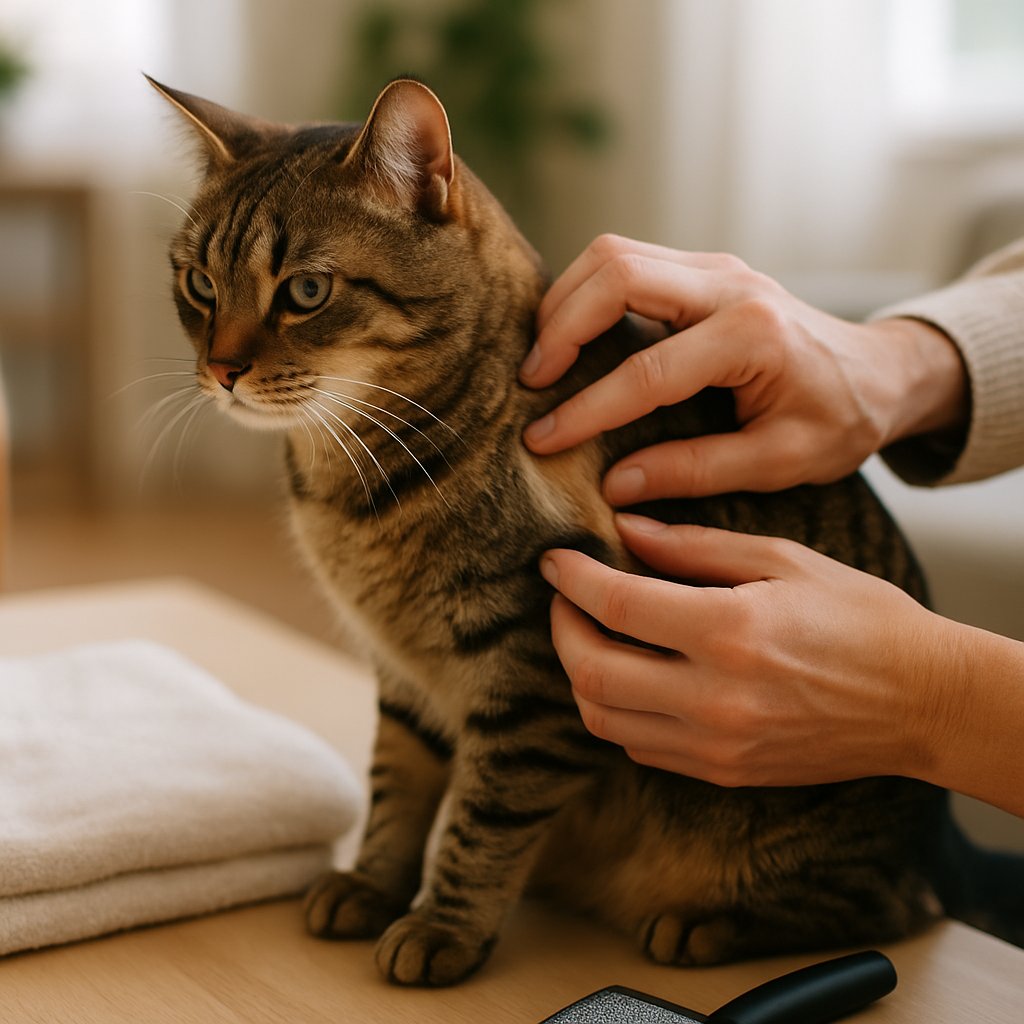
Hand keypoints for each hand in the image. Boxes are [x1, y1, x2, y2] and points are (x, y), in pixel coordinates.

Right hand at [521, 235, 966, 498]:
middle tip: (531, 381)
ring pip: (613, 254)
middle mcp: (729, 285)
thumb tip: (615, 486)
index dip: (587, 409)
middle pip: (616, 272)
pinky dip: (586, 294)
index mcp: (752, 336)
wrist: (880, 371)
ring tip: (542, 359)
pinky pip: (626, 261)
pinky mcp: (702, 270)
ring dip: (566, 301)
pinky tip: (571, 334)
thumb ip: (695, 472)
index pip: (647, 369)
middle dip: (560, 325)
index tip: (543, 440)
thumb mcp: (780, 462)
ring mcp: (714, 268)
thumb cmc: (840, 420)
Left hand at [541, 514, 953, 788]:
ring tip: (589, 635)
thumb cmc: (859, 618)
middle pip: (592, 672)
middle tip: (564, 597)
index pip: (616, 605)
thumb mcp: (781, 560)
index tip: (554, 559)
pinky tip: (629, 676)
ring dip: (579, 674)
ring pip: (604, 719)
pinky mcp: (722, 772)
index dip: (571, 579)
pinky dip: (615, 711)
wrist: (920, 700)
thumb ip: (693, 545)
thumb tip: (625, 528)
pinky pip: (638, 746)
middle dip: (561, 628)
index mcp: (731, 631)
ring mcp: (716, 745)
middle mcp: (715, 697)